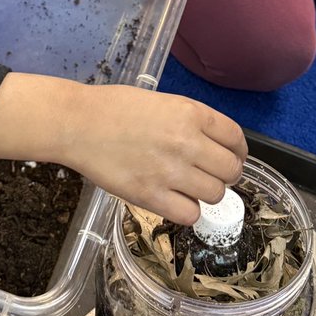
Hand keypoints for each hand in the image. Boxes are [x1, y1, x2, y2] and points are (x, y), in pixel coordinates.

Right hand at [0, 75, 247, 225]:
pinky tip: (175, 201)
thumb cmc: (115, 108)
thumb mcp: (163, 101)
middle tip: (210, 175)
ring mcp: (170, 172)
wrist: (78, 124)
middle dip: (225, 174)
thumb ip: (192, 121)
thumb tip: (214, 144)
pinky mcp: (151, 196)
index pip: (236, 139)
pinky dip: (187, 211)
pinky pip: (189, 214)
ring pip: (214, 194)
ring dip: (206, 194)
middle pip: (231, 170)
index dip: (238, 151)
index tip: (233, 157)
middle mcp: (188, 143)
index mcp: (192, 114)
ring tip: (190, 188)